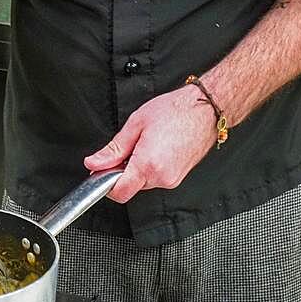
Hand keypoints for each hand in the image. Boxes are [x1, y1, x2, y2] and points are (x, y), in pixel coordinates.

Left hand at [83, 84, 218, 202]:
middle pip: (129, 187)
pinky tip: (156, 150)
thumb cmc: (176, 111)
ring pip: (142, 183)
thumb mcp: (136, 125)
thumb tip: (94, 163)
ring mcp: (172, 180)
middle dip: (122, 172)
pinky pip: (155, 179)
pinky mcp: (178, 178)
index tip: (102, 171)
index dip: (106, 184)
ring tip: (147, 145)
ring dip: (137, 169)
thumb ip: (113, 149)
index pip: (119, 192)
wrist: (206, 108)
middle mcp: (161, 177)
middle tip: (128, 148)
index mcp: (148, 164)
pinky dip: (150, 168)